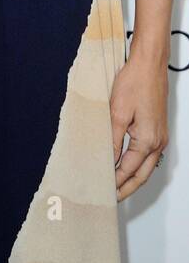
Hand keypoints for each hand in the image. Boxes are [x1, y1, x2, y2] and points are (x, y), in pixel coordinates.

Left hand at [110, 51, 168, 199]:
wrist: (149, 64)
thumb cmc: (135, 82)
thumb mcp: (117, 113)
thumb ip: (111, 140)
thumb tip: (106, 161)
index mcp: (147, 141)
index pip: (128, 170)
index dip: (114, 182)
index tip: (102, 190)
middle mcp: (158, 142)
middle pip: (142, 175)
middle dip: (127, 188)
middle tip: (111, 198)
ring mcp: (160, 137)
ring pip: (146, 167)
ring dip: (132, 178)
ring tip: (116, 185)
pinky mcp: (158, 130)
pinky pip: (148, 155)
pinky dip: (137, 165)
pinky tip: (125, 164)